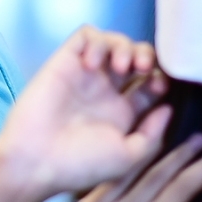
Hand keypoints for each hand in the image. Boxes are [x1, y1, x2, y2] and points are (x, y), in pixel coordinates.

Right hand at [0, 27, 171, 201]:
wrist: (36, 160)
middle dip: (146, 55)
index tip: (158, 87)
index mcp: (121, 114)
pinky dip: (96, 42)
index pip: (149, 84)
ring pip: (113, 42)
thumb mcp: (127, 158)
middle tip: (142, 68)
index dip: (160, 78)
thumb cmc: (79, 165)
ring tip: (119, 66)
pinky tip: (92, 63)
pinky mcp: (64, 63)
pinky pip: (85, 36)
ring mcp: (84, 76)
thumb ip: (152, 134)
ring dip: (123, 46)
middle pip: (135, 57)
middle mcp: (104, 91)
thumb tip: (166, 108)